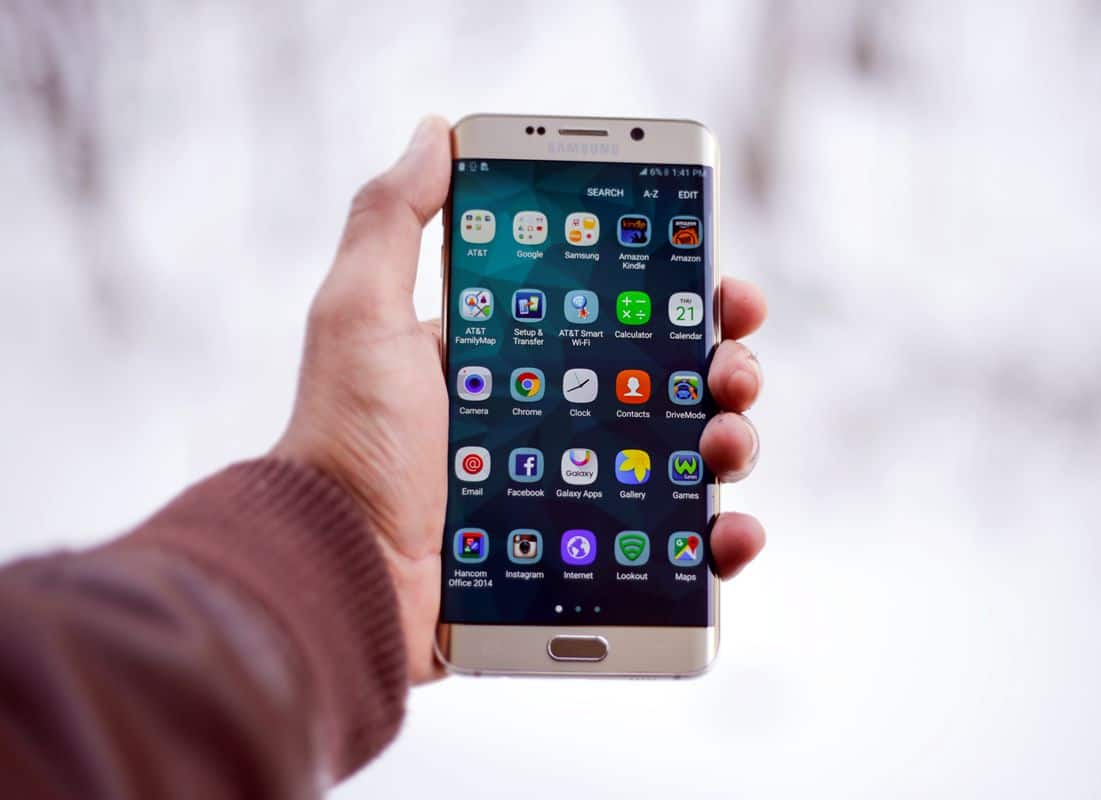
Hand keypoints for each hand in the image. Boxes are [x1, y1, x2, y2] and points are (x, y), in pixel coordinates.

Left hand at [274, 116, 767, 684]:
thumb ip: (392, 219)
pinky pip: (673, 554)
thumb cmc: (346, 445)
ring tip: (725, 444)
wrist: (337, 573)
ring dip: (730, 442)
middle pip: (669, 383)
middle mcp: (553, 423)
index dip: (680, 294)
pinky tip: (731, 532)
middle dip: (722, 366)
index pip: (619, 313)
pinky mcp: (585, 565)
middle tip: (732, 369)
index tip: (720, 285)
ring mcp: (573, 494)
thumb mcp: (360, 315)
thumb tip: (435, 130)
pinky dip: (718, 544)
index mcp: (516, 360)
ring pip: (684, 461)